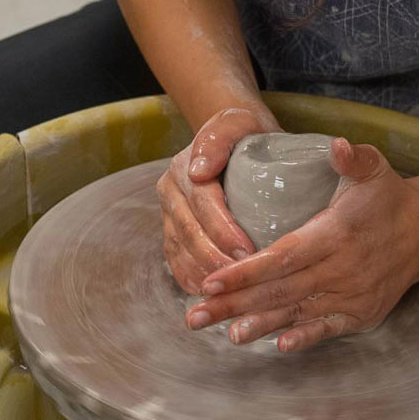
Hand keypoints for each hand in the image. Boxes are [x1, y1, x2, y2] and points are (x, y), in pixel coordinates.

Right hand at [157, 104, 279, 294]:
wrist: (233, 139)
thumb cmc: (242, 133)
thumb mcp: (236, 123)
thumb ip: (219, 139)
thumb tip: (199, 170)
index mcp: (182, 169)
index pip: (203, 206)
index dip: (224, 232)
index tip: (248, 252)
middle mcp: (170, 194)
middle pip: (190, 234)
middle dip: (217, 260)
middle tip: (245, 280)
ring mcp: (169, 216)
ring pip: (181, 253)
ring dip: (204, 276)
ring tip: (230, 295)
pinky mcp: (174, 233)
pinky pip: (177, 262)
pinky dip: (192, 281)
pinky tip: (212, 297)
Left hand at [185, 138, 418, 351]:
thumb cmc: (387, 197)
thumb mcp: (373, 168)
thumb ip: (351, 157)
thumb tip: (335, 145)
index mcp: (337, 234)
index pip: (283, 257)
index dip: (245, 272)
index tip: (210, 281)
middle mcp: (343, 270)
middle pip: (281, 291)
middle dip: (235, 305)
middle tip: (196, 315)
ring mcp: (353, 296)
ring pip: (298, 313)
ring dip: (260, 325)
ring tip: (226, 335)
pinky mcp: (362, 314)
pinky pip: (328, 329)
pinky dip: (305, 338)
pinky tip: (279, 345)